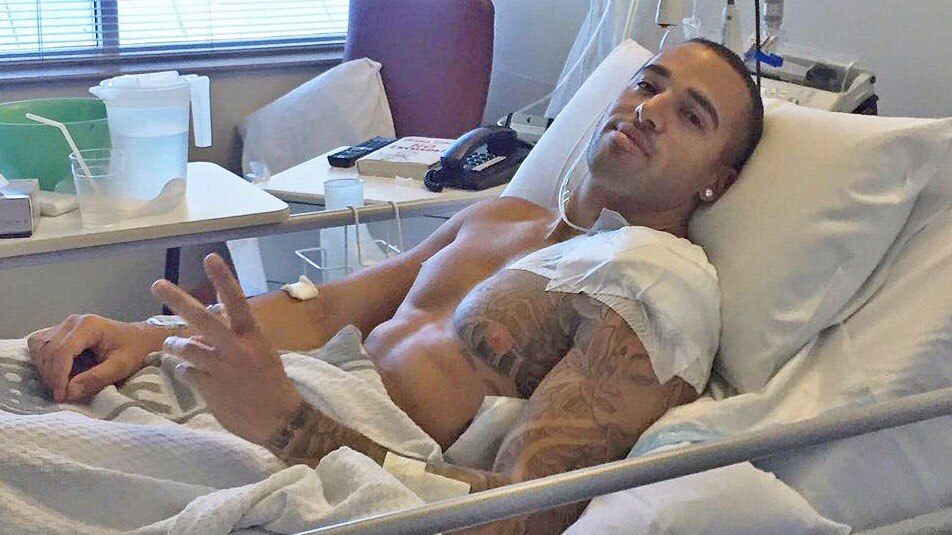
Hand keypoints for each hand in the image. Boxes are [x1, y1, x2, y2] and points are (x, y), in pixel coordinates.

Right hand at [27, 315, 167, 402]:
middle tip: (65, 393)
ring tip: (63, 384)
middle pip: (47, 350)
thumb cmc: (135, 350)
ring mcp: (65, 325)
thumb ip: (96, 378)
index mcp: (89, 325)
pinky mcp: (60, 331)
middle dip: (52, 375)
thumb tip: (69, 392)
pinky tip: (59, 373)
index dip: (58, 376)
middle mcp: (72, 321)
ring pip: (39, 347)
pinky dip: (44, 361)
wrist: (141, 338)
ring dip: (46, 369)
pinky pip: (40, 345)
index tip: (61, 396)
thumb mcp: (122, 366)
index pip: (62, 351)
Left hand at [151, 253, 303, 444]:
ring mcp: (222, 369)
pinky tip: (186, 373)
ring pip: (186, 348)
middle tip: (157, 284)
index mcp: (252, 337)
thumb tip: (202, 334)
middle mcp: (236, 348)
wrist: (279, 420)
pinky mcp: (210, 389)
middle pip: (202, 319)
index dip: (223, 279)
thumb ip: (232, 342)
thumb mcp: (259, 355)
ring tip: (169, 347)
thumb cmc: (272, 384)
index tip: (210, 258)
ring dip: (174, 346)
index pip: (237, 301)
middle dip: (178, 300)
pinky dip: (183, 371)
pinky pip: (185, 372)